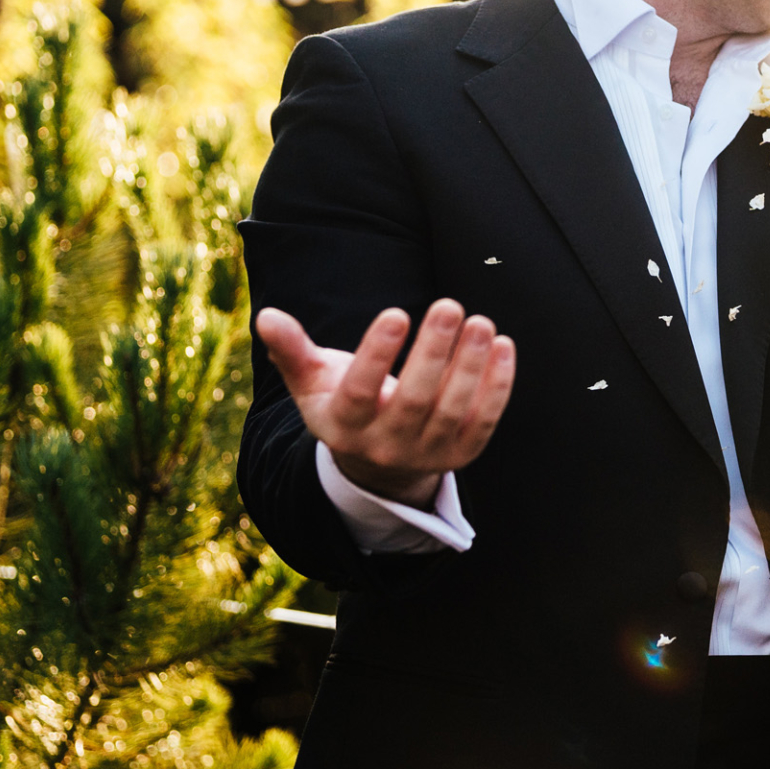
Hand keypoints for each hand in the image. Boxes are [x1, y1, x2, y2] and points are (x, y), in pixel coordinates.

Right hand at [253, 299, 516, 507]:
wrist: (378, 463)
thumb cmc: (344, 402)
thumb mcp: (314, 381)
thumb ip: (293, 350)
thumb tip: (266, 316)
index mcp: (344, 426)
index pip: (360, 392)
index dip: (378, 354)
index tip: (398, 312)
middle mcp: (385, 446)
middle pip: (414, 401)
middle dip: (434, 352)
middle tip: (449, 305)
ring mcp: (426, 453)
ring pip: (452, 411)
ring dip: (470, 366)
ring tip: (480, 322)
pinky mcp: (461, 455)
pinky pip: (483, 421)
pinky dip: (497, 386)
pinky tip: (503, 346)